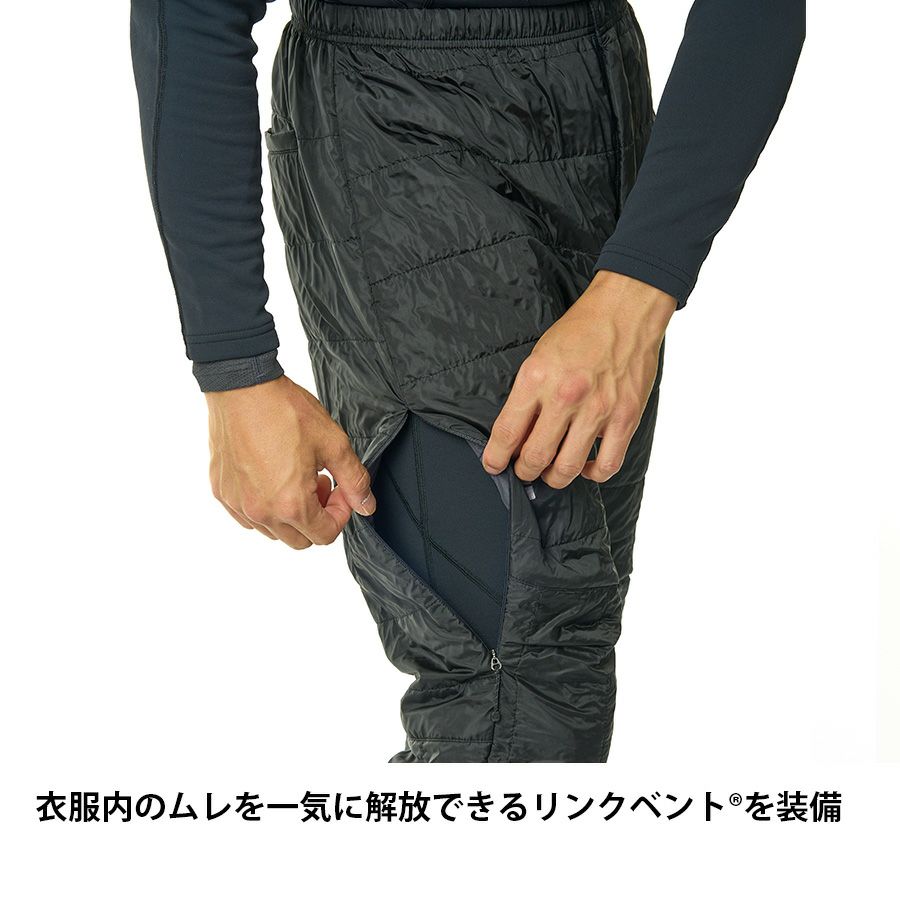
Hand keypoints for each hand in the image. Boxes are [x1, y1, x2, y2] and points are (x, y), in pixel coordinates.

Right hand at [206, 375, 374, 548]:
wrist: (242, 387)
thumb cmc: (284, 410)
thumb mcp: (333, 444)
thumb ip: (354, 480)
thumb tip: (366, 505)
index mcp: (291, 504)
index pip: (325, 535)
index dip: (341, 514)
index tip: (341, 489)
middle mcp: (260, 511)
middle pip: (300, 540)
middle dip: (317, 517)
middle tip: (320, 483)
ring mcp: (237, 503)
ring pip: (272, 531)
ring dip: (290, 514)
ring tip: (296, 477)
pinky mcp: (222, 491)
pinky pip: (248, 517)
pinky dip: (264, 507)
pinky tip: (272, 478)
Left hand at [482, 270, 675, 487]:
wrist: (625, 310)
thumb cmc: (580, 331)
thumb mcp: (539, 355)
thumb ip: (527, 394)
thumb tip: (516, 433)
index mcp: (536, 378)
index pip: (507, 432)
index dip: (495, 457)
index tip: (493, 465)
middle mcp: (565, 396)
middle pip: (534, 456)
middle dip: (523, 471)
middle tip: (522, 471)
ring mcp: (598, 409)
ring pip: (567, 468)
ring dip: (552, 478)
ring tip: (549, 473)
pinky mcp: (626, 417)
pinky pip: (607, 464)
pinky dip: (592, 474)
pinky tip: (584, 466)